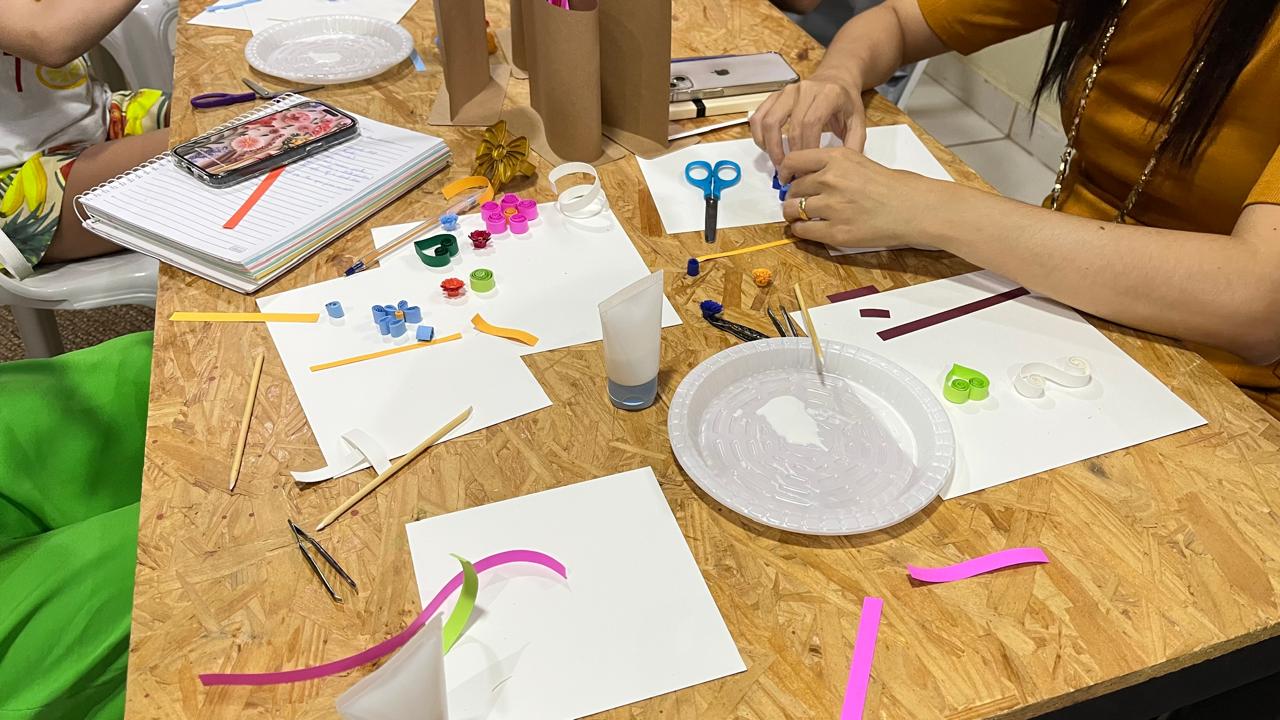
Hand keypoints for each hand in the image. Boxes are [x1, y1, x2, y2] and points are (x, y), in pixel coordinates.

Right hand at [749, 78, 865, 167]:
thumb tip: (843, 171)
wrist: (836, 79)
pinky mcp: (775, 96)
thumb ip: (854, 145)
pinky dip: (758, 136)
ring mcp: (787, 91)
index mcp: (828, 94)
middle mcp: (805, 89)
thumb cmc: (845, 102)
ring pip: (769, 121)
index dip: (806, 149)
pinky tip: (768, 149)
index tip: (807, 169)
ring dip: (771, 147)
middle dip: (790, 155)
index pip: (811, 123)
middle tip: (792, 174)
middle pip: (791, 126)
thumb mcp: (858, 121)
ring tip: (779, 164)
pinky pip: (759, 117)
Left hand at [779, 147, 940, 248]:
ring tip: (799, 217)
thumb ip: (833, 166)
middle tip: (797, 201)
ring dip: (793, 214)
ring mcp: (832, 206)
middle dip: (792, 195)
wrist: (915, 208)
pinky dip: (800, 230)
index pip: (794, 160)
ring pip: (793, 209)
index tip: (786, 178)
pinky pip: (803, 230)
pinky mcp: (836, 232)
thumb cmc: (895, 186)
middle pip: (793, 187)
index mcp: (837, 157)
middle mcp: (831, 179)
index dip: (785, 171)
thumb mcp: (860, 161)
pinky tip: (806, 229)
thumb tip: (807, 177)